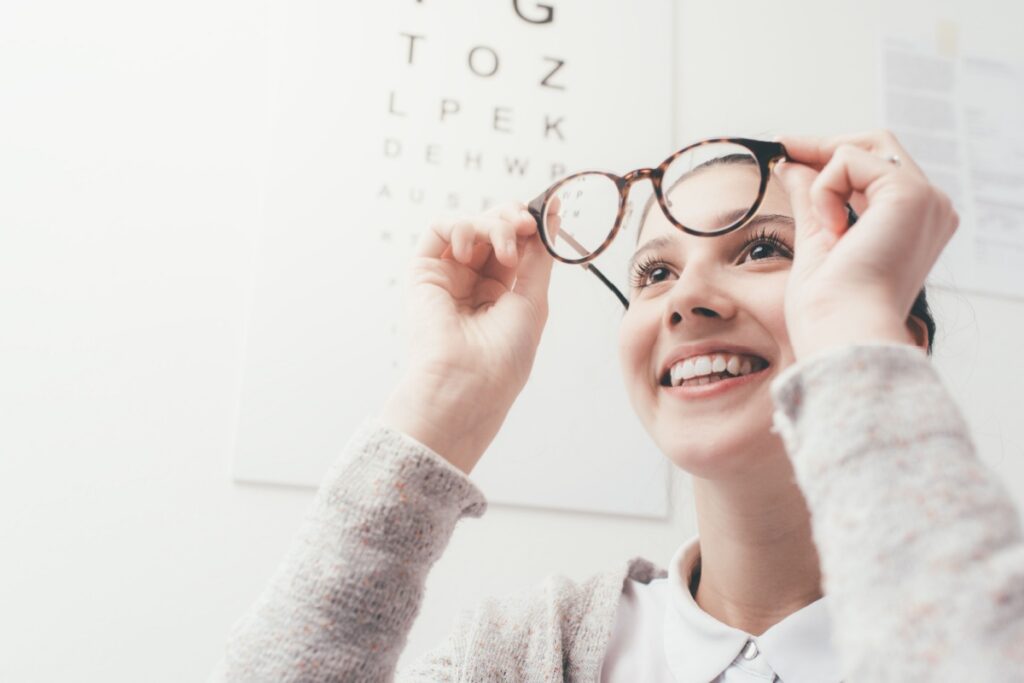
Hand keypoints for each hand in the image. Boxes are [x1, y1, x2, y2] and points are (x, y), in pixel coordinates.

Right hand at [380, 202, 553, 473]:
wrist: (465, 384)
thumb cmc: (502, 356)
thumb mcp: (533, 299)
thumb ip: (539, 255)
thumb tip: (552, 214)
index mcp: (501, 294)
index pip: (516, 245)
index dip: (529, 226)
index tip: (546, 213)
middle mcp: (473, 283)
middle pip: (493, 229)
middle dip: (512, 219)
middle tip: (525, 226)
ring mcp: (448, 276)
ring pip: (470, 225)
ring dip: (491, 225)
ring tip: (505, 251)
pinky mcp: (423, 272)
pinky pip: (439, 230)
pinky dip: (459, 227)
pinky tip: (468, 250)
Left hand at [773, 130, 958, 360]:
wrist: (844, 332)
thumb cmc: (830, 308)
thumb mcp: (817, 241)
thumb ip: (812, 200)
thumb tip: (792, 165)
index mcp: (915, 224)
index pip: (877, 168)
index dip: (831, 155)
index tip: (787, 149)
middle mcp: (930, 208)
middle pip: (877, 146)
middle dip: (824, 146)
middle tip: (782, 147)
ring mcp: (926, 199)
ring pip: (861, 149)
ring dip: (823, 181)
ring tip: (824, 229)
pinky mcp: (910, 194)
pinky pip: (849, 161)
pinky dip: (825, 190)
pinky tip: (833, 231)